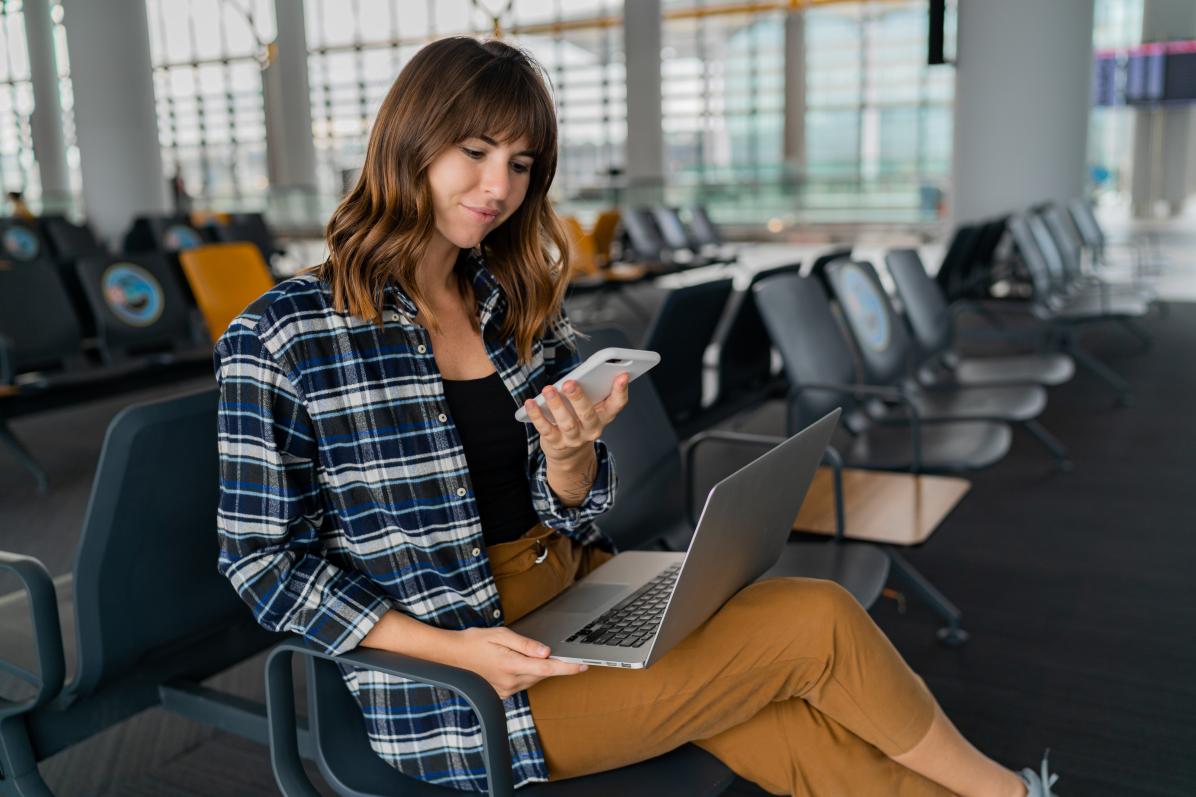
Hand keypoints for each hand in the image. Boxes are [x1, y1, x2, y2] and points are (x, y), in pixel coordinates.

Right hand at [450, 626, 586, 698]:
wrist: (452, 655)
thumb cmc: (475, 641)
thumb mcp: (501, 635)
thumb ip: (525, 644)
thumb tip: (546, 652)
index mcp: (511, 665)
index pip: (547, 669)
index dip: (568, 668)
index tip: (583, 665)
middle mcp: (510, 681)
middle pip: (542, 675)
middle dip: (553, 664)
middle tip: (557, 651)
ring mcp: (505, 690)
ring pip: (533, 680)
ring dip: (539, 669)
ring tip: (529, 654)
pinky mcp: (502, 693)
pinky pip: (523, 684)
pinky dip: (528, 674)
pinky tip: (519, 663)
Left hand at [522, 374, 629, 464]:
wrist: (570, 455)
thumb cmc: (581, 421)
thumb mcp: (592, 407)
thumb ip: (593, 391)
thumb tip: (586, 371)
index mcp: (604, 416)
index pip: (617, 404)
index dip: (621, 390)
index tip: (622, 375)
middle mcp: (591, 429)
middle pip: (587, 414)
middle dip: (578, 398)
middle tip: (569, 383)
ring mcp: (574, 438)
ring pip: (567, 423)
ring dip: (556, 405)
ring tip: (548, 390)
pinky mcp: (556, 443)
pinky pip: (546, 429)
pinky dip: (537, 416)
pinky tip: (530, 403)